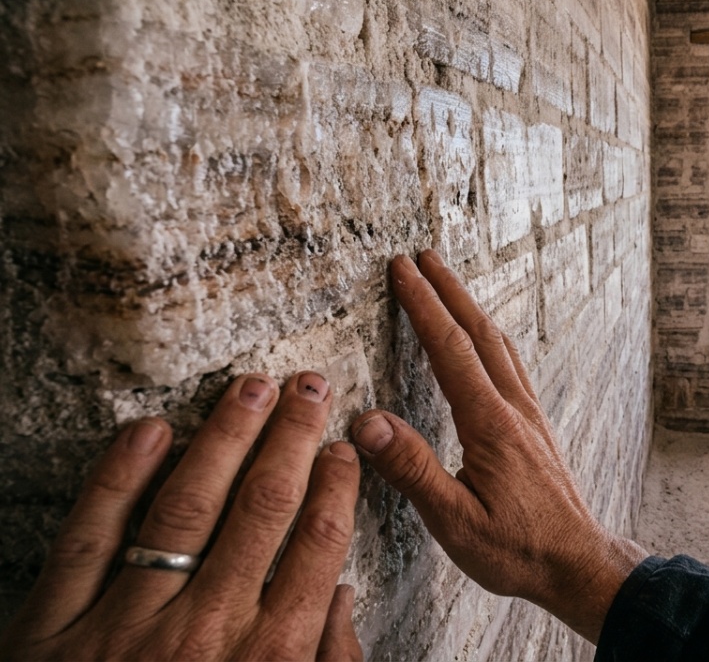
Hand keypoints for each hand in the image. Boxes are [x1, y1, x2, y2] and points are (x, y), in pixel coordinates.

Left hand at [1, 373, 362, 660]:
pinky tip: (149, 431)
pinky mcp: (52, 630)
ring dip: (223, 438)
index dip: (335, 486)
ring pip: (185, 507)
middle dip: (292, 439)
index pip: (316, 546)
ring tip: (249, 389)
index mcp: (268, 660)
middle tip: (308, 388)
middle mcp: (206, 632)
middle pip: (263, 510)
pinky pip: (88, 538)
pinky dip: (117, 479)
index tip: (342, 448)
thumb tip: (341, 598)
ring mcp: (126, 626)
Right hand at [350, 251, 646, 642]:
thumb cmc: (518, 550)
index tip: (402, 269)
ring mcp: (529, 416)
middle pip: (480, 334)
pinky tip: (486, 344)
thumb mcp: (454, 521)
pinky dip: (490, 338)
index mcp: (491, 425)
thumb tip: (368, 421)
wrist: (578, 564)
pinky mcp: (535, 429)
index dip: (424, 306)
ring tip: (450, 285)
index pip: (450, 350)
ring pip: (500, 346)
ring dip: (472, 309)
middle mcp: (514, 410)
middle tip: (423, 257)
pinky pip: (511, 365)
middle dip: (449, 291)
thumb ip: (412, 469)